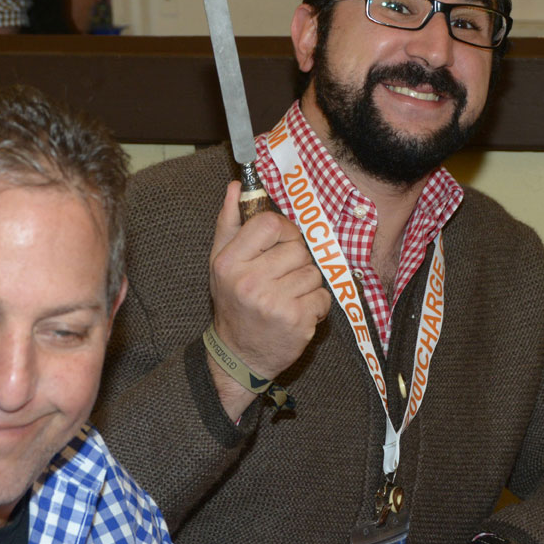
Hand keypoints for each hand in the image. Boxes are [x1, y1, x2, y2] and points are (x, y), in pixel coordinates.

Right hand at [208, 181, 330, 417]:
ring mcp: (274, 303)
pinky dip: (316, 304)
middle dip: (295, 260)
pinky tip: (297, 312)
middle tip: (280, 277)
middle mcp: (250, 282)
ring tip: (287, 296)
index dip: (283, 230)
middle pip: (297, 248)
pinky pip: (323, 296)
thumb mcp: (220, 263)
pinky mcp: (297, 321)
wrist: (239, 356)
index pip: (270, 224)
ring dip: (306, 283)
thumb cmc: (233, 303)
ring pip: (313, 272)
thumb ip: (229, 223)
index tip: (280, 243)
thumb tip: (236, 187)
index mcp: (229, 263)